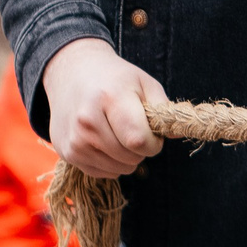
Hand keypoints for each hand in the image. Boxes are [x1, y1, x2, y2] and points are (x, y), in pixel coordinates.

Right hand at [42, 37, 167, 177]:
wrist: (72, 73)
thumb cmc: (114, 78)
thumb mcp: (143, 82)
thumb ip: (163, 109)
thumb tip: (179, 132)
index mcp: (109, 98)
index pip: (139, 141)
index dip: (154, 143)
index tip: (153, 133)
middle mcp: (87, 121)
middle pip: (130, 158)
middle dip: (141, 149)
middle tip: (134, 129)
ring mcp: (74, 140)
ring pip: (118, 170)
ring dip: (126, 158)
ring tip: (118, 133)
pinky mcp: (67, 153)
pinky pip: (102, 173)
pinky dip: (110, 163)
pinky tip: (104, 140)